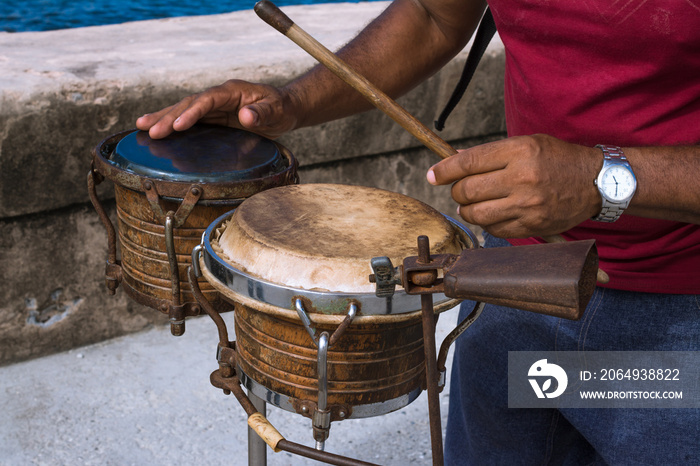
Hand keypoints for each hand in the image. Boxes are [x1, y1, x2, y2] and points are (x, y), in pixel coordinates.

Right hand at [135, 79, 300, 138]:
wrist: (284, 109)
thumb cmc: (281, 108)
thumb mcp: (277, 110)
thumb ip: (262, 112)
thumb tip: (246, 115)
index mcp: (232, 91)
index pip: (207, 100)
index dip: (192, 112)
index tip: (178, 125)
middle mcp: (219, 96)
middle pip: (190, 105)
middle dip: (169, 117)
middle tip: (149, 129)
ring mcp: (214, 106)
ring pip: (184, 110)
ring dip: (163, 118)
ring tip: (141, 126)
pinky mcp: (213, 117)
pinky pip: (189, 120)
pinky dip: (172, 125)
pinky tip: (156, 130)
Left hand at [427, 134, 602, 237]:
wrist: (596, 182)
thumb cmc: (558, 159)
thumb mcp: (527, 144)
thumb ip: (491, 153)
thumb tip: (454, 159)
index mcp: (519, 151)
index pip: (468, 162)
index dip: (444, 170)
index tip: (432, 175)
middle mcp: (522, 178)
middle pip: (467, 191)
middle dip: (457, 191)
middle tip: (461, 190)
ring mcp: (527, 205)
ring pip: (476, 214)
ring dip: (467, 210)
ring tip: (472, 204)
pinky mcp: (531, 226)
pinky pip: (494, 229)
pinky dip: (487, 223)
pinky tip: (493, 213)